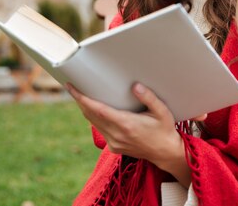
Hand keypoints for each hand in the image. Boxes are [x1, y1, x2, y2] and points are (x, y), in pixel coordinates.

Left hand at [66, 82, 192, 184]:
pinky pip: (100, 130)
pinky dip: (94, 118)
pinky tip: (95, 109)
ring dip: (85, 109)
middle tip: (72, 85)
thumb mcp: (162, 112)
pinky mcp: (113, 147)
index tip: (72, 87)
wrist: (166, 153)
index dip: (83, 98)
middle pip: (91, 115)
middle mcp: (117, 135)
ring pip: (93, 123)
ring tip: (80, 94)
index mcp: (127, 125)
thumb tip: (135, 85)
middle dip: (80, 100)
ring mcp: (114, 143)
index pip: (98, 110)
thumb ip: (149, 98)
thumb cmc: (165, 129)